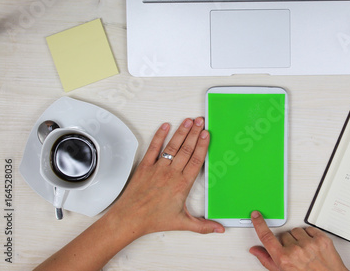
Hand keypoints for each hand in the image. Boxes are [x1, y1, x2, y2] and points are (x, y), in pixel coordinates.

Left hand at [108, 117, 224, 235]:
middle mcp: (171, 173)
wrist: (130, 218)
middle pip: (187, 149)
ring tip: (188, 120)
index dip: (203, 145)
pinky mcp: (145, 166)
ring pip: (173, 146)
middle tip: (201, 121)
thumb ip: (203, 226)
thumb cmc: (154, 219)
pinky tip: (165, 126)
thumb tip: (219, 229)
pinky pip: (154, 148)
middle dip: (195, 133)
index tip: (207, 134)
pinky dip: (159, 136)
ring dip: (181, 131)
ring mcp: (158, 168)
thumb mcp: (182, 223)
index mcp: (182, 184)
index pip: (196, 160)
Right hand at [249, 211, 347, 270]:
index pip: (267, 237)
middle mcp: (296, 250)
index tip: (256, 216)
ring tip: (304, 251)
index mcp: (284, 259)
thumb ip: (267, 260)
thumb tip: (255, 250)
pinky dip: (310, 236)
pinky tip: (312, 246)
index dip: (259, 224)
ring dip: (299, 238)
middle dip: (287, 242)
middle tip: (294, 254)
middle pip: (283, 235)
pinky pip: (310, 229)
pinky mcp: (322, 239)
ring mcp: (310, 244)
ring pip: (296, 231)